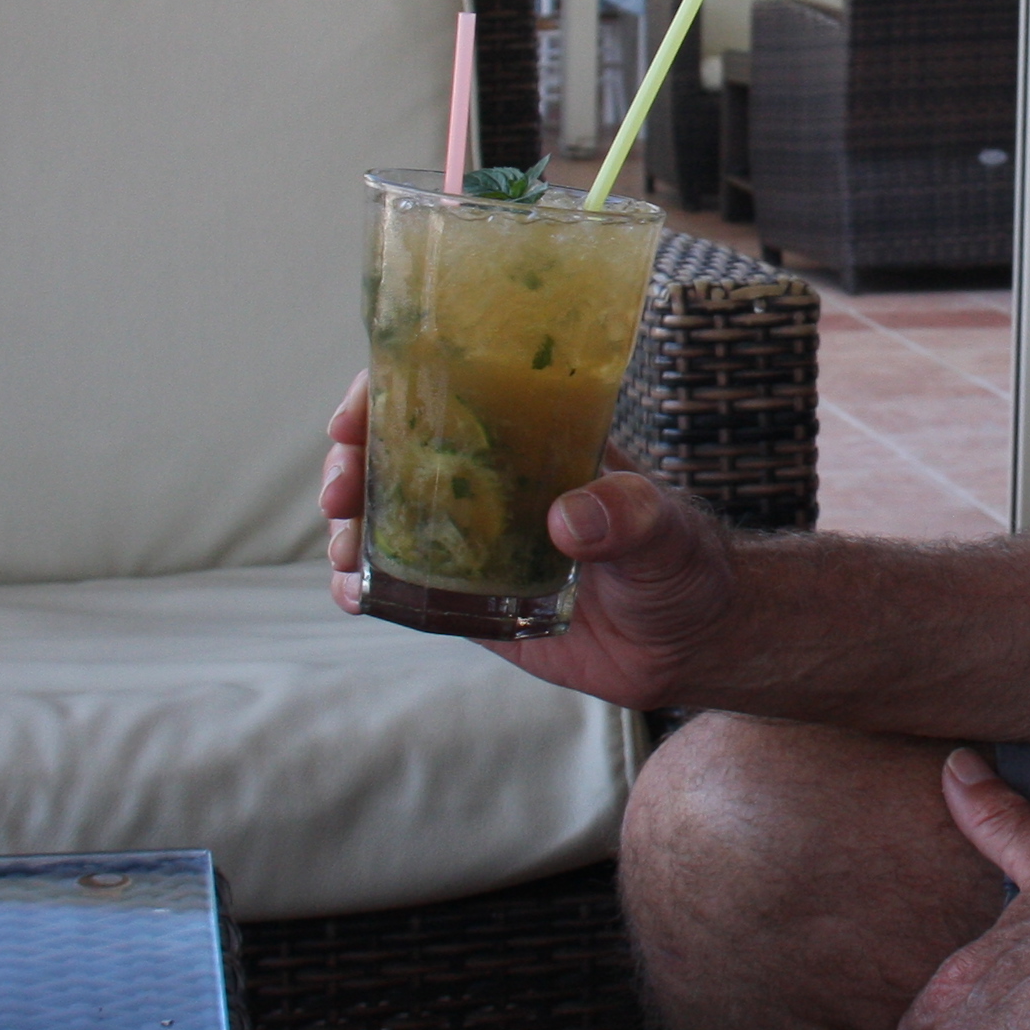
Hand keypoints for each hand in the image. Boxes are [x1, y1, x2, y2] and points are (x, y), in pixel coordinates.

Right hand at [326, 379, 740, 704]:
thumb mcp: (664, 528)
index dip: (386, 391)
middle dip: (351, 462)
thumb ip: (629, 515)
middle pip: (395, 448)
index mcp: (531, 435)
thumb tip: (569, 517)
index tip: (353, 417)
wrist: (689, 642)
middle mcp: (491, 479)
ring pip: (386, 514)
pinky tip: (355, 595)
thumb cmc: (685, 562)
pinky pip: (401, 584)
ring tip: (346, 556)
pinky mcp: (467, 597)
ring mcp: (472, 538)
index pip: (445, 386)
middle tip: (340, 496)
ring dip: (349, 526)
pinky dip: (367, 585)